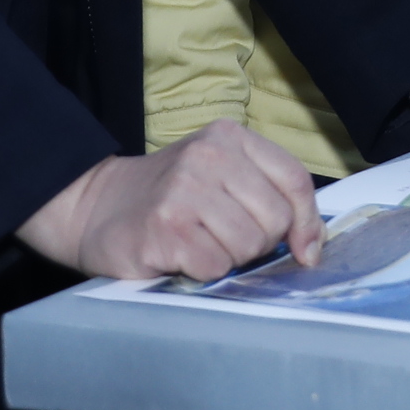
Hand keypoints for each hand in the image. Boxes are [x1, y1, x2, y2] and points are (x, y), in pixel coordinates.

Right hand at [18, 120, 323, 281]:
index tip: (303, 249)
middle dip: (258, 242)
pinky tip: (180, 255)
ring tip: (199, 243)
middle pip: (275, 219)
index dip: (307, 222)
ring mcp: (185, 191)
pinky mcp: (165, 228)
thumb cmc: (169, 197)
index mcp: (230, 138)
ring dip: (228, 257)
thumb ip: (270, 198)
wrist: (95, 207)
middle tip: (224, 237)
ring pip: (248, 246)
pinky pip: (215, 267)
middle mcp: (209, 157)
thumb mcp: (221, 177)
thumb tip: (313, 246)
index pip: (295, 180)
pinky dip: (203, 271)